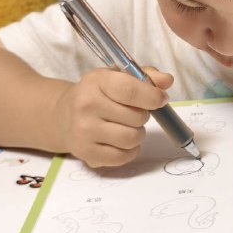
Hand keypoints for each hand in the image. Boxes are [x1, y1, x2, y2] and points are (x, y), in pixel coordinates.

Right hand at [53, 67, 172, 166]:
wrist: (64, 116)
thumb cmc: (99, 94)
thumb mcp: (118, 76)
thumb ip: (146, 76)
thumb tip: (167, 81)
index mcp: (97, 81)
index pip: (130, 90)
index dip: (152, 96)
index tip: (161, 99)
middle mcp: (87, 105)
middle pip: (137, 117)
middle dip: (143, 116)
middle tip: (134, 113)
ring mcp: (84, 131)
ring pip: (132, 138)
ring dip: (138, 134)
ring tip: (128, 127)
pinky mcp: (86, 153)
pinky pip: (123, 157)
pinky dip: (130, 151)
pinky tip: (121, 142)